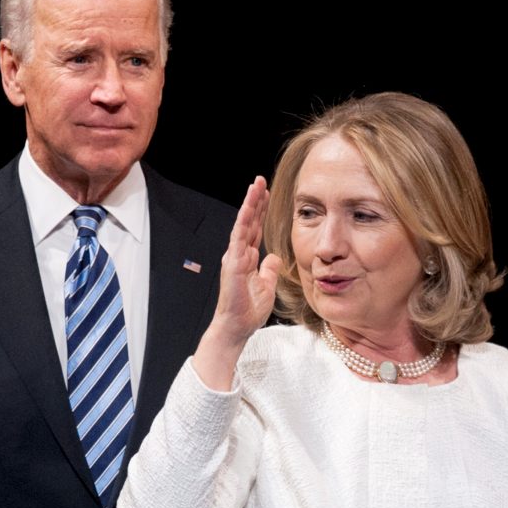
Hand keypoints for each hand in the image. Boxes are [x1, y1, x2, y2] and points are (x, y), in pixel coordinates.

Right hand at [193, 177, 281, 389]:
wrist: (236, 328)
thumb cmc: (247, 312)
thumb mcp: (266, 286)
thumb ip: (269, 270)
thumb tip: (274, 257)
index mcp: (247, 258)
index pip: (255, 229)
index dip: (261, 211)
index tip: (267, 193)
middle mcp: (239, 253)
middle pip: (249, 221)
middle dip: (255, 200)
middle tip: (261, 180)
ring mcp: (234, 257)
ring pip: (243, 224)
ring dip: (249, 204)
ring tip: (255, 185)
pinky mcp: (233, 263)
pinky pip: (239, 238)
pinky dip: (243, 222)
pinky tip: (248, 208)